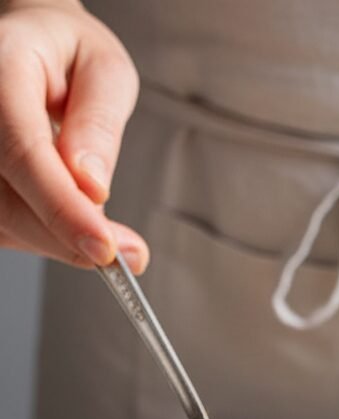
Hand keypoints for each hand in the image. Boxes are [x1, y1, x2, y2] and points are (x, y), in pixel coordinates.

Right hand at [0, 0, 147, 271]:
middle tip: (126, 252)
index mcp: (1, 70)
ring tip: (102, 230)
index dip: (63, 207)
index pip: (22, 151)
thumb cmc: (68, 53)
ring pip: (4, 221)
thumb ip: (99, 123)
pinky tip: (71, 222)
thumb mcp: (105, 71)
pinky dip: (44, 235)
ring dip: (58, 240)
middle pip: (7, 199)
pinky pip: (4, 225)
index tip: (105, 246)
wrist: (32, 45)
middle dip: (68, 236)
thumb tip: (92, 186)